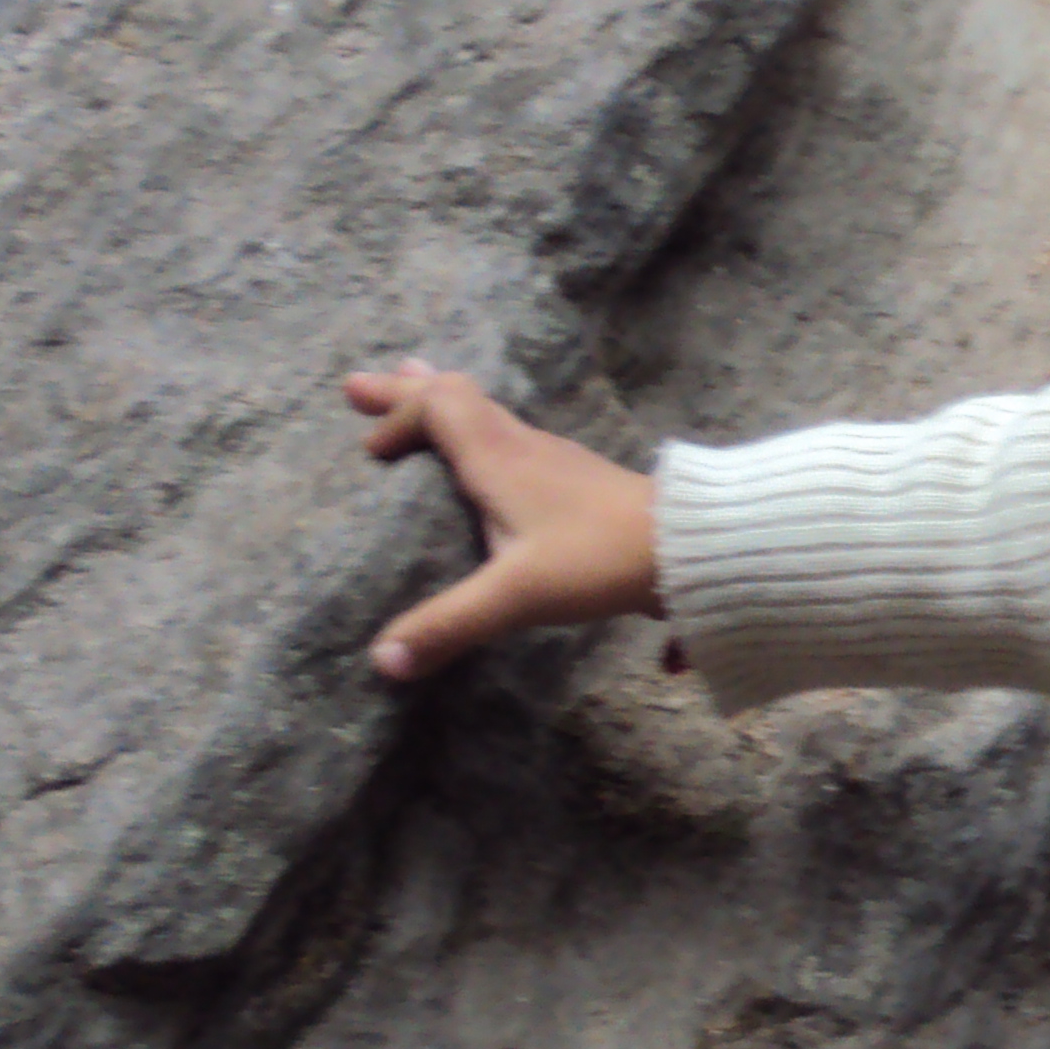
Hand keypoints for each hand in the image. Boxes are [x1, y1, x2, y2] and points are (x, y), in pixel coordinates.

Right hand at [344, 357, 659, 678]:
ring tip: (415, 411)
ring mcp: (553, 459)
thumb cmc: (600, 558)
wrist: (691, 548)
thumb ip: (450, 624)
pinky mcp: (577, 480)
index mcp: (499, 455)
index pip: (437, 405)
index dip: (398, 415)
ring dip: (444, 412)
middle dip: (405, 393)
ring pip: (487, 416)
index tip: (372, 452)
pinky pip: (512, 441)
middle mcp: (522, 445)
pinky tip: (486, 465)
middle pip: (456, 398)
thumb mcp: (516, 596)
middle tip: (358, 388)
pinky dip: (479, 437)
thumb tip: (382, 660)